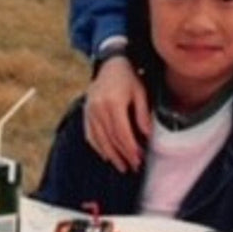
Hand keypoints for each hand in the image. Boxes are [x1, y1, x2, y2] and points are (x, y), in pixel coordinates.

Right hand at [82, 55, 149, 171]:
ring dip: (111, 155)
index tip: (139, 159)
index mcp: (113, 103)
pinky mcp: (86, 113)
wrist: (110, 65)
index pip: (122, 133)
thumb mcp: (140, 92)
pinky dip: (98, 147)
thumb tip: (146, 136)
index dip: (130, 148)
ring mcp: (89, 111)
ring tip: (122, 166)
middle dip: (123, 155)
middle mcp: (98, 108)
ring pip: (99, 140)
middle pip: (111, 139)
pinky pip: (90, 135)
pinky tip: (107, 155)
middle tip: (133, 166)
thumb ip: (143, 114)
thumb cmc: (129, 79)